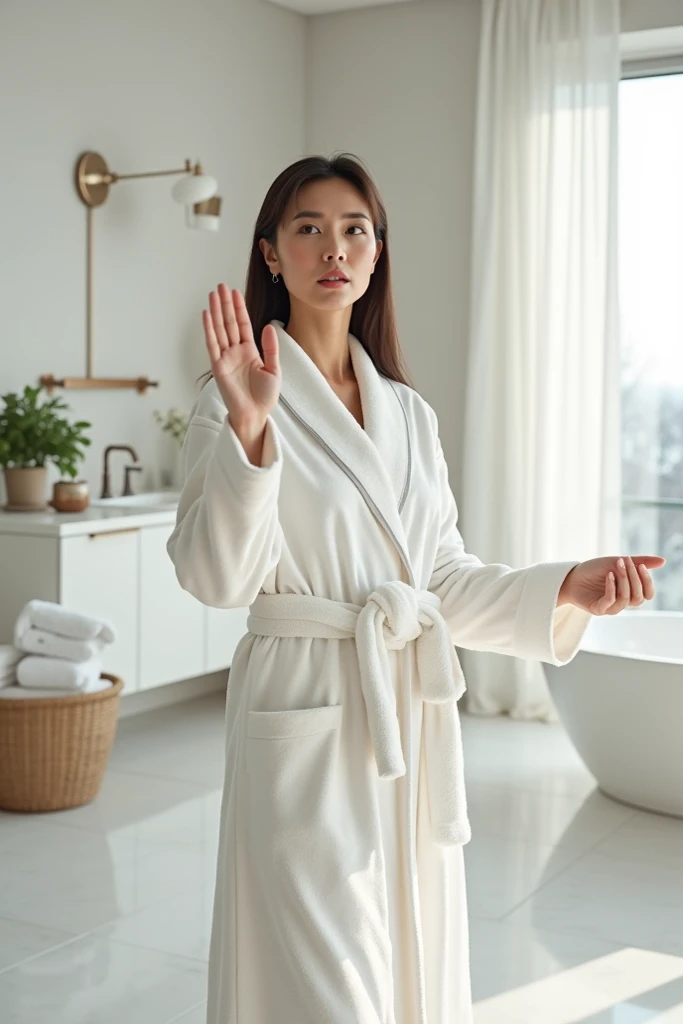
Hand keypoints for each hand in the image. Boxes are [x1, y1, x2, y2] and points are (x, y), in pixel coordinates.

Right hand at [202, 285, 280, 425]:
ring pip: (220, 329)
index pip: (243, 324)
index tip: (236, 292)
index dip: (239, 308)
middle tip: (221, 286)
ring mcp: (225, 358)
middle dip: (225, 304)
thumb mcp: (274, 369)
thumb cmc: (264, 396)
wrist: (255, 414)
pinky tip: (207, 315)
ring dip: (216, 312)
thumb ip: (271, 348)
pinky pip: (212, 344)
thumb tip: (269, 326)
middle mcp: (236, 352)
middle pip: (229, 323)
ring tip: (213, 294)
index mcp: (249, 351)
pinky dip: (209, 329)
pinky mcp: (218, 366)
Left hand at [559, 555, 665, 614]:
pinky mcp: (598, 610)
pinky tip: (608, 575)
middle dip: (634, 578)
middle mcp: (621, 602)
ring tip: (615, 566)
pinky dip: (612, 587)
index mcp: (629, 592)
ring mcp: (610, 607)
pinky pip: (611, 601)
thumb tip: (663, 561)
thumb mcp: (617, 562)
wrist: (571, 575)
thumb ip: (639, 562)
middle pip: (638, 597)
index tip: (641, 566)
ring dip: (623, 581)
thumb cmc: (595, 569)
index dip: (647, 582)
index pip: (647, 594)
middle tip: (625, 561)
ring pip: (626, 600)